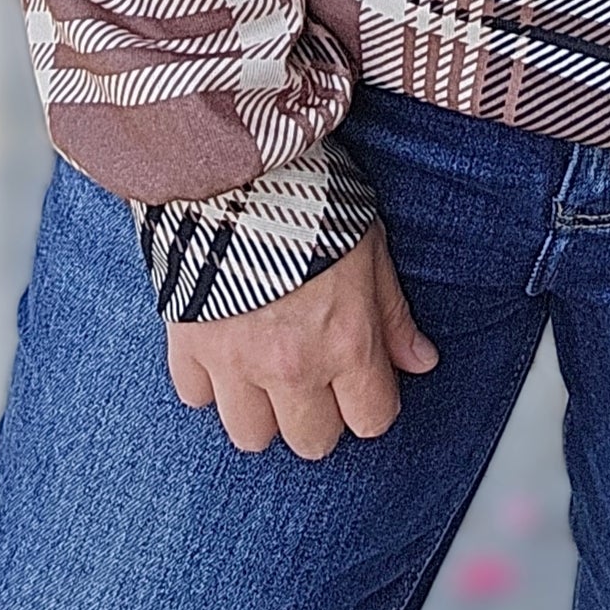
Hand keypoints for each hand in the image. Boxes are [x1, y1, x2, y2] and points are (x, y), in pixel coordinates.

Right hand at [166, 221, 435, 458]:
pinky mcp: (188, 346)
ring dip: (263, 409)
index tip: (364, 382)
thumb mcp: (370, 246)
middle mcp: (292, 367)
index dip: (372, 403)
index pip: (371, 421)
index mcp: (346, 343)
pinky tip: (224, 345)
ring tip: (267, 368)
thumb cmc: (314, 200)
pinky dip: (209, 380)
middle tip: (315, 375)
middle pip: (312, 442)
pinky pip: (197, 397)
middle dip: (319, 415)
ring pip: (252, 436)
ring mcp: (235, 364)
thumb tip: (421, 360)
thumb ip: (392, 313)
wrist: (239, 167)